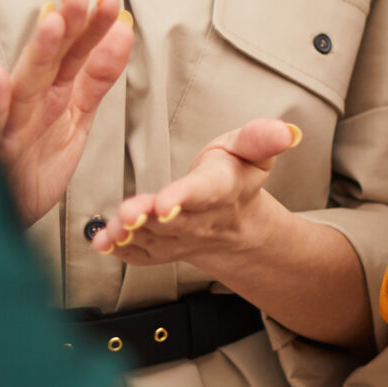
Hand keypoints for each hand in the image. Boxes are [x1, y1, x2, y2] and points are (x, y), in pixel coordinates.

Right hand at [0, 0, 131, 226]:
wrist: (4, 214)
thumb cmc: (35, 163)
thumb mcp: (77, 118)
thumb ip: (97, 77)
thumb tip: (122, 31)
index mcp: (55, 94)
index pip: (78, 53)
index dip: (93, 26)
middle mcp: (32, 103)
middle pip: (53, 59)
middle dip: (68, 25)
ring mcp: (11, 124)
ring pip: (26, 83)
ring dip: (39, 51)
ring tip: (53, 20)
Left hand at [92, 117, 301, 269]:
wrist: (235, 224)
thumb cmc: (236, 175)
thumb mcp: (251, 150)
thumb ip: (261, 139)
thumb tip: (286, 131)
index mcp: (221, 189)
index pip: (203, 192)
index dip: (184, 197)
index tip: (167, 202)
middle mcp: (199, 219)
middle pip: (171, 220)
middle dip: (147, 217)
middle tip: (126, 215)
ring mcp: (178, 239)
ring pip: (151, 238)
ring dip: (128, 234)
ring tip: (109, 229)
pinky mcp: (159, 250)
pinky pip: (138, 255)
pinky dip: (119, 251)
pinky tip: (101, 242)